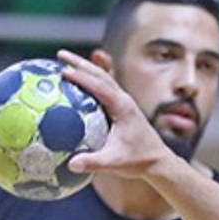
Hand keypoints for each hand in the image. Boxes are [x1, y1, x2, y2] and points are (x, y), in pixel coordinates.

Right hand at [56, 50, 172, 179]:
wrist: (158, 162)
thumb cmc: (139, 161)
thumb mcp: (115, 163)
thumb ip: (93, 163)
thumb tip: (71, 165)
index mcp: (123, 108)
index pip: (100, 87)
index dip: (82, 78)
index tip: (64, 71)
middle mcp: (124, 100)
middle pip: (101, 75)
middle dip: (80, 63)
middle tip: (60, 54)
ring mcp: (123, 102)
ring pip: (103, 78)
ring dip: (85, 68)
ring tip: (64, 61)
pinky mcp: (122, 107)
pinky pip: (103, 88)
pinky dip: (89, 81)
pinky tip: (75, 83)